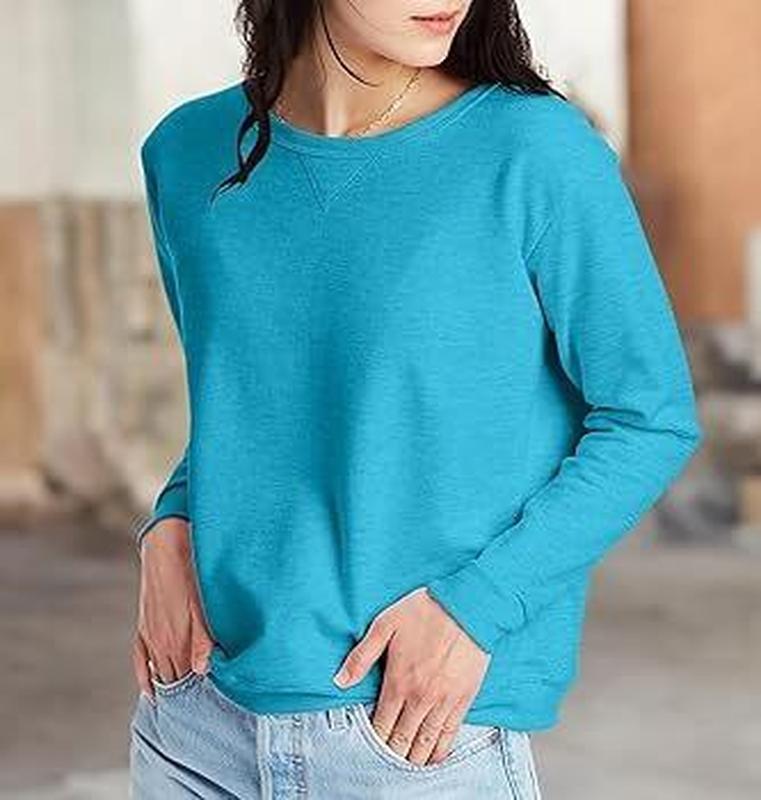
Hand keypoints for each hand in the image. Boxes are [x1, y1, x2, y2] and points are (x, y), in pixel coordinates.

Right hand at [132, 519, 214, 701]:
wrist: (166, 548)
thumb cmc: (192, 574)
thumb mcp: (203, 607)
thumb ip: (203, 641)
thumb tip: (203, 671)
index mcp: (179, 640)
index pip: (188, 679)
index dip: (199, 692)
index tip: (211, 703)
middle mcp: (162, 644)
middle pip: (174, 680)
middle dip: (186, 694)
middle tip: (199, 709)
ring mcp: (150, 637)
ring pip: (159, 673)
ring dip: (169, 687)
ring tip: (180, 705)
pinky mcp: (143, 628)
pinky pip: (141, 661)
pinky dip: (145, 677)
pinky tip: (150, 690)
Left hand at [333, 586, 490, 765]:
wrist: (467, 606)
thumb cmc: (425, 611)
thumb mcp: (385, 624)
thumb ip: (361, 656)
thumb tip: (339, 681)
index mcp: (398, 681)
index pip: (381, 726)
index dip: (373, 742)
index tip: (366, 750)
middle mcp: (420, 698)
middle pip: (402, 741)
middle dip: (391, 756)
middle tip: (383, 764)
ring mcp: (443, 702)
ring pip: (425, 744)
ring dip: (413, 759)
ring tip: (403, 768)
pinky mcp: (463, 700)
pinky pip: (449, 735)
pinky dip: (439, 752)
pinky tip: (432, 760)